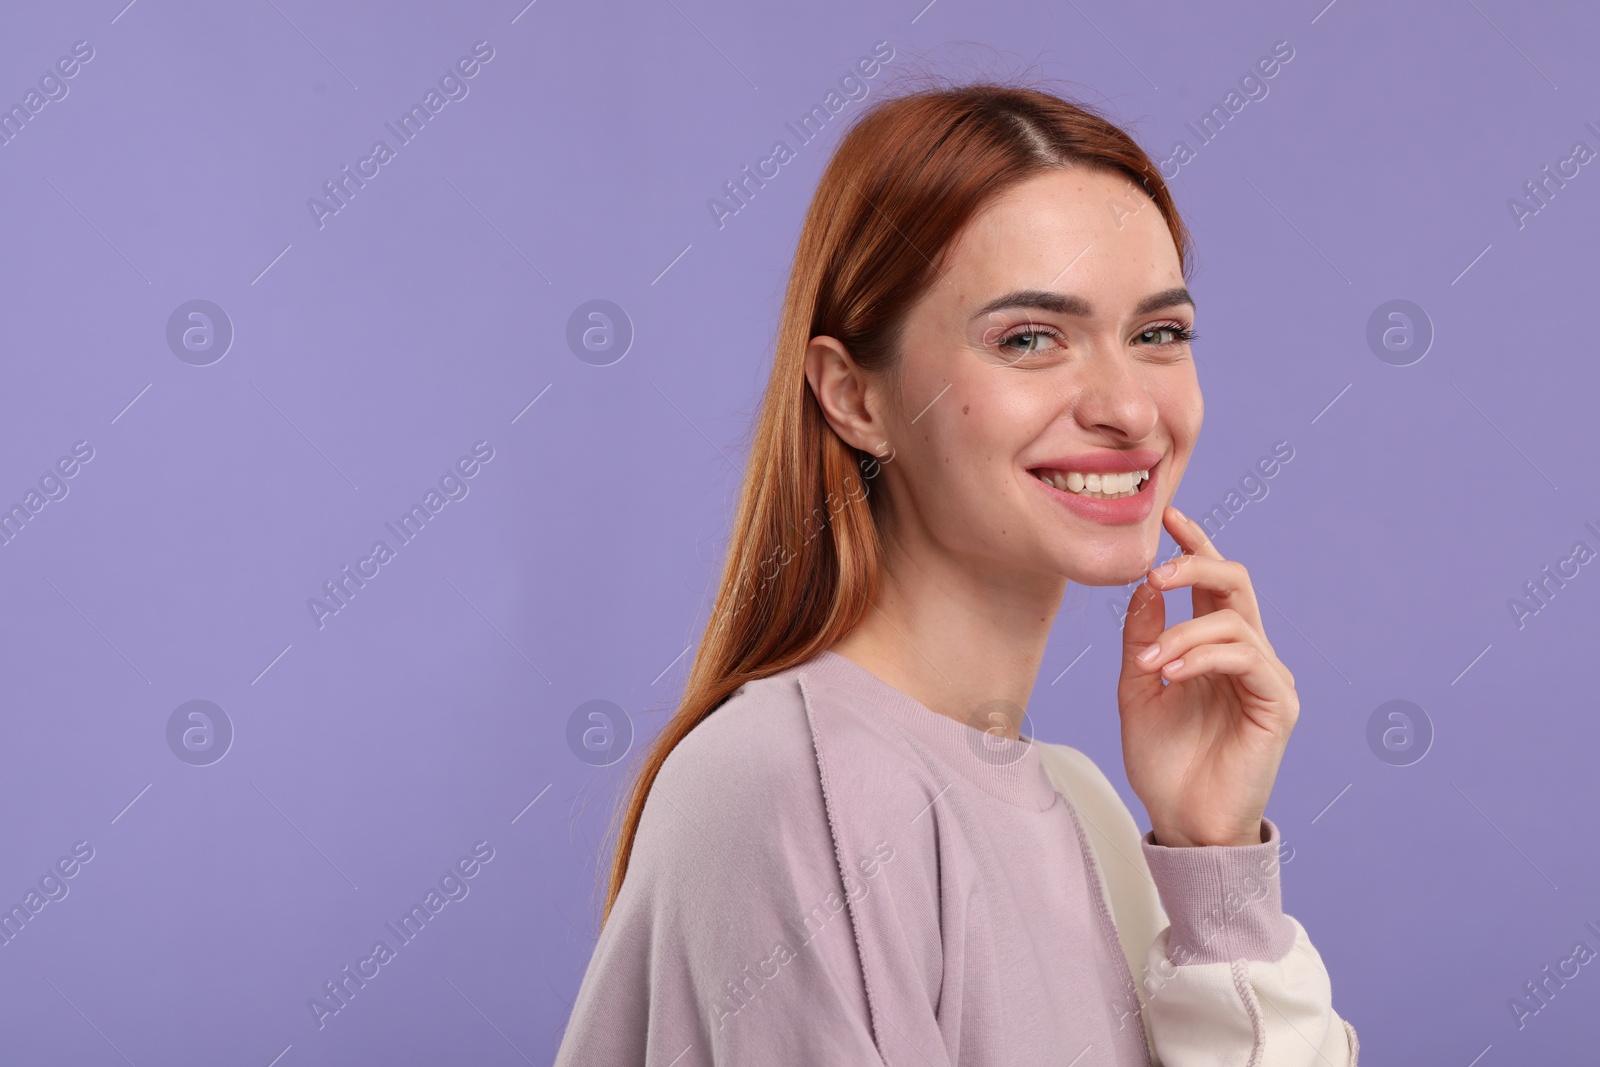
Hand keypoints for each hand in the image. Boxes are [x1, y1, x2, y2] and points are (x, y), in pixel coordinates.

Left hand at [1116, 505, 1299, 847]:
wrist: (1183, 821)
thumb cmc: (1163, 763)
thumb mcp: (1136, 690)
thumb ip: (1142, 639)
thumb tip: (1145, 587)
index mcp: (1214, 647)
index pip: (1211, 583)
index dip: (1195, 545)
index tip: (1169, 516)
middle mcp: (1247, 654)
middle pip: (1235, 582)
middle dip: (1195, 564)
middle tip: (1155, 573)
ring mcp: (1266, 677)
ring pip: (1233, 620)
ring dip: (1182, 633)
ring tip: (1150, 665)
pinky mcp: (1278, 704)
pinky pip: (1245, 657)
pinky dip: (1203, 656)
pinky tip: (1172, 675)